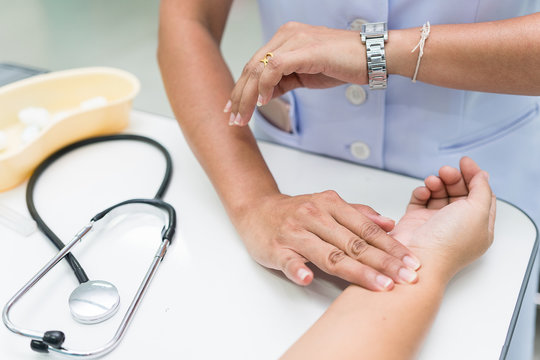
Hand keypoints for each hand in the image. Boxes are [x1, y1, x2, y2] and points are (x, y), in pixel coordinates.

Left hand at [223, 22, 366, 125]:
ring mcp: (295, 40)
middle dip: (239, 96)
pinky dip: (265, 86)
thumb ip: (284, 79)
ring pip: (259, 68)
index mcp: (286, 38)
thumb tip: (265, 95)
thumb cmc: (344, 64)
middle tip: (234, 119)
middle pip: (252, 67)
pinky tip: (263, 102)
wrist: (372, 57)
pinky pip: (274, 67)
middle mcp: (287, 35)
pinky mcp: (304, 49)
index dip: (241, 88)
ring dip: (248, 96)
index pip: (255, 64)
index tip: (234, 108)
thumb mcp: (306, 74)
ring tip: (244, 117)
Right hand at [234, 190, 421, 290]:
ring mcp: (294, 232)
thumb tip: (390, 223)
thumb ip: (358, 214)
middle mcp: (314, 216)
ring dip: (355, 270)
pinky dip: (297, 268)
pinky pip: (288, 260)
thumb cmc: (297, 211)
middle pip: (353, 243)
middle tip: (405, 278)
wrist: (257, 209)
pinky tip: (308, 278)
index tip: (411, 262)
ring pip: (328, 254)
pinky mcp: (275, 248)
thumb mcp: (328, 205)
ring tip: (378, 285)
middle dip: (383, 262)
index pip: (366, 228)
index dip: (391, 246)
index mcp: (330, 205)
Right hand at [390, 157, 495, 281]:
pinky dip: (421, 192)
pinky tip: (423, 192)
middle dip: (453, 178)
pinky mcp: (416, 221)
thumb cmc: (448, 243)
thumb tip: (481, 175)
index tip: (465, 163)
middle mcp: (458, 225)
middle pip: (459, 192)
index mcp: (478, 226)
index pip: (480, 195)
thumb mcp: (477, 211)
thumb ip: (482, 190)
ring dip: (437, 183)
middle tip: (447, 171)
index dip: (474, 177)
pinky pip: (420, 200)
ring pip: (439, 194)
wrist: (418, 258)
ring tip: (433, 181)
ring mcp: (436, 223)